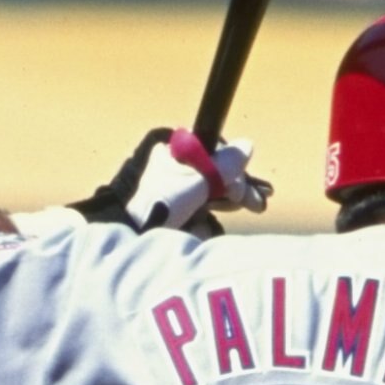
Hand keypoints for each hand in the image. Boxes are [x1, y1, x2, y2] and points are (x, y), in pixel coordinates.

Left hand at [73, 126, 271, 233]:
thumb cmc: (158, 203)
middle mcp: (170, 166)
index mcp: (171, 148)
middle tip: (259, 205)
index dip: (234, 169)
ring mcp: (168, 191)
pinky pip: (195, 214)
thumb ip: (222, 164)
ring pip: (208, 196)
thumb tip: (247, 146)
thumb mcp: (195, 179)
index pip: (214, 152)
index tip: (246, 188)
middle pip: (214, 174)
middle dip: (236, 190)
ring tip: (236, 217)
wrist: (125, 238)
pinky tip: (202, 231)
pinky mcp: (167, 214)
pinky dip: (203, 222)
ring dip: (222, 207)